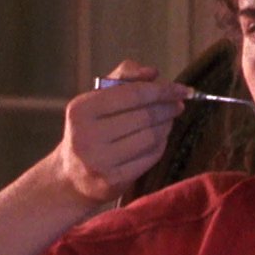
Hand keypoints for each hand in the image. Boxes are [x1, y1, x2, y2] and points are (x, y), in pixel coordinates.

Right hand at [46, 60, 188, 203]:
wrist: (71, 177)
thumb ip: (123, 79)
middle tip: (179, 104)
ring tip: (168, 120)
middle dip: (168, 108)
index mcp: (81, 109)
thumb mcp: (97, 99)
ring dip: (166, 126)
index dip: (163, 90)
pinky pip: (150, 158)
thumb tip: (152, 72)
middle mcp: (86, 135)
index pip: (133, 94)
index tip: (183, 89)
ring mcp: (99, 161)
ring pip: (150, 137)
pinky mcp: (113, 181)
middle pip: (145, 116)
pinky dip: (161, 145)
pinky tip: (160, 139)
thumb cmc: (89, 130)